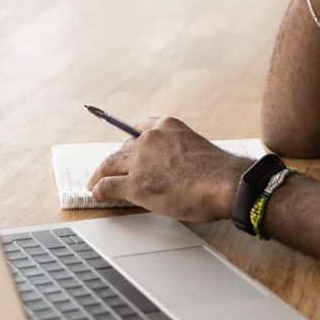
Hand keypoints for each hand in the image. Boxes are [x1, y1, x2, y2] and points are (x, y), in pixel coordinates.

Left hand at [85, 116, 253, 222]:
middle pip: (122, 148)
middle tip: (108, 170)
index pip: (138, 127)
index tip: (124, 144)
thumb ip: (176, 151)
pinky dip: (99, 189)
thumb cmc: (218, 171)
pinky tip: (96, 193)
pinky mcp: (135, 184)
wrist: (225, 183)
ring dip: (100, 175)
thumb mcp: (194, 147)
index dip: (129, 139)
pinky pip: (108, 185)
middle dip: (115, 160)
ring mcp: (141, 161)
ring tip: (94, 182)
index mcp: (167, 125)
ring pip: (110, 165)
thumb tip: (169, 168)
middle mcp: (150, 138)